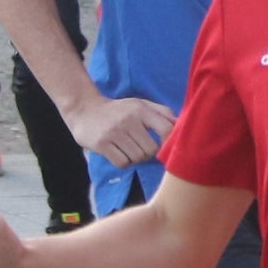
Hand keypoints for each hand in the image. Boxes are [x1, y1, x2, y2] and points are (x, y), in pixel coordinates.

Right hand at [62, 92, 177, 165]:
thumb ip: (162, 112)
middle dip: (148, 153)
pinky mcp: (102, 144)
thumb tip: (182, 124)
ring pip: (137, 158)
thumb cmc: (118, 110)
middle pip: (151, 150)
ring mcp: (114, 132)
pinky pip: (123, 163)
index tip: (165, 148)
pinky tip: (119, 153)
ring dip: (135, 158)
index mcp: (141, 109)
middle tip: (140, 148)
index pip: (166, 130)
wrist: (84, 110)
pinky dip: (123, 162)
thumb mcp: (140, 104)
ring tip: (128, 149)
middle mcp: (128, 120)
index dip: (169, 143)